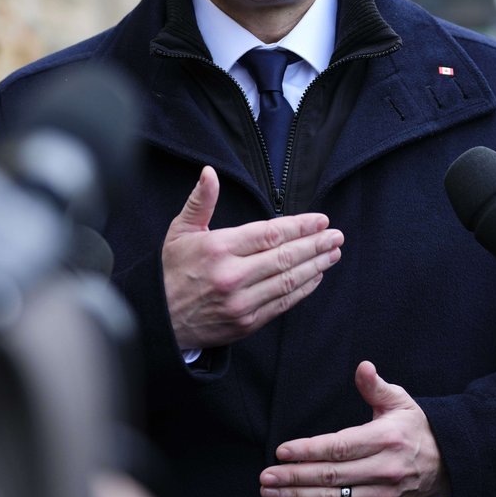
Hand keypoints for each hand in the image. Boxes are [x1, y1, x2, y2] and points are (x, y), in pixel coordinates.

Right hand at [163, 166, 343, 350]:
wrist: (159, 320)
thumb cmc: (171, 271)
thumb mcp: (180, 231)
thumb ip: (200, 201)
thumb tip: (210, 172)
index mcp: (218, 248)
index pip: (269, 234)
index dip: (299, 226)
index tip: (320, 220)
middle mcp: (232, 276)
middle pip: (285, 256)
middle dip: (316, 245)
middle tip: (336, 235)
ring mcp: (241, 302)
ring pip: (288, 281)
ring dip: (316, 266)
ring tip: (333, 253)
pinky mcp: (246, 323)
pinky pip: (282, 304)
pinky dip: (303, 289)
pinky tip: (316, 277)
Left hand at [259, 361, 450, 496]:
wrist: (447, 465)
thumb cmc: (416, 429)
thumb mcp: (400, 402)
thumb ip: (376, 386)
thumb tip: (363, 367)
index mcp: (386, 439)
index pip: (340, 447)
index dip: (308, 451)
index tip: (282, 451)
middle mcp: (384, 470)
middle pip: (331, 476)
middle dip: (294, 477)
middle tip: (265, 477)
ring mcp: (382, 494)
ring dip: (297, 496)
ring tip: (270, 492)